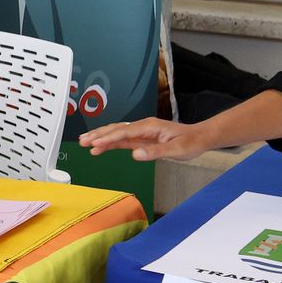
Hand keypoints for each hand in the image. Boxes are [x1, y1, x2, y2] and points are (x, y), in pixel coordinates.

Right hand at [79, 118, 214, 161]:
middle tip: (82, 141)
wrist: (200, 137)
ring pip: (116, 133)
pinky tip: (100, 148)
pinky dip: (109, 143)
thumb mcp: (176, 150)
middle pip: (115, 129)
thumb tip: (136, 155)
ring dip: (100, 137)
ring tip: (84, 142)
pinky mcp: (141, 139)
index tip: (95, 143)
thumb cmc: (190, 142)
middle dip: (98, 135)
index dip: (108, 138)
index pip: (124, 132)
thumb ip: (155, 152)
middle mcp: (142, 127)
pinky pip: (122, 140)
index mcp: (149, 127)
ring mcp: (141, 132)